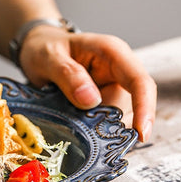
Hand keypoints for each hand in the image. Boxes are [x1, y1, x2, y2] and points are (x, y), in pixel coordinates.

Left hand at [19, 26, 156, 141]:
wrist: (36, 49)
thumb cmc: (44, 47)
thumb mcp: (48, 57)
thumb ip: (68, 74)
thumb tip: (91, 100)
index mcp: (112, 53)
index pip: (139, 81)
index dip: (145, 108)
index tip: (142, 134)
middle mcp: (117, 72)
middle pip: (126, 107)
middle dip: (105, 122)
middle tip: (74, 124)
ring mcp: (110, 89)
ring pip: (114, 118)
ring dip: (94, 127)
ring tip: (66, 117)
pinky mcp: (101, 103)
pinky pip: (102, 122)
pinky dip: (89, 129)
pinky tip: (73, 126)